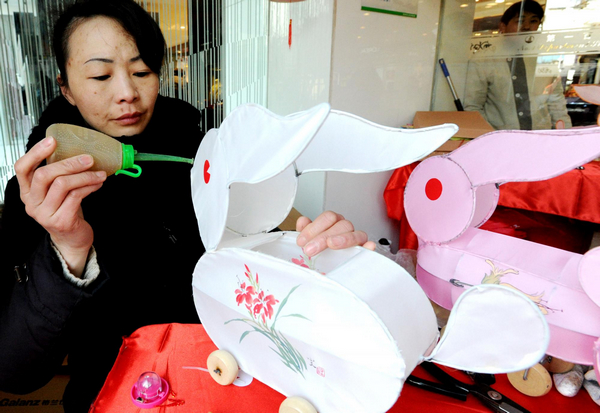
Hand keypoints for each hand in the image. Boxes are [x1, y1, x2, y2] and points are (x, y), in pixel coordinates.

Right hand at [15, 136, 106, 276]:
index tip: (52, 140)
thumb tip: (77, 150)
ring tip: (99, 173)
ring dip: (85, 176)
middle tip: (88, 159)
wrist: (72, 239)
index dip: (35, 152)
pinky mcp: (61, 221)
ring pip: (63, 185)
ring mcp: (45, 214)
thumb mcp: (56, 192)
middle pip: (44, 175)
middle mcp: (32, 203)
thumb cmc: (66, 210)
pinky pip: (76, 196)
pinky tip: (98, 183)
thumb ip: (58, 175)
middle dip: (69, 163)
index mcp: (27, 192)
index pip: (22, 168)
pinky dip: (90, 186)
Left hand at [295, 211, 375, 256]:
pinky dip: (368, 247)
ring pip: (356, 234)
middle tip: (310, 249)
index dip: (314, 228)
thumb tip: (303, 221)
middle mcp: (345, 230)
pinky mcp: (364, 253)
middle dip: (323, 237)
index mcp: (333, 223)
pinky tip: (367, 247)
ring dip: (343, 239)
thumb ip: (305, 231)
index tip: (302, 241)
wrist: (325, 269)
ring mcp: (356, 241)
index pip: (328, 218)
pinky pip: (368, 248)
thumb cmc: (319, 253)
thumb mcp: (309, 242)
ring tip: (332, 244)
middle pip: (341, 225)